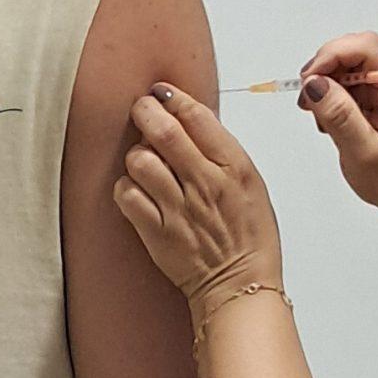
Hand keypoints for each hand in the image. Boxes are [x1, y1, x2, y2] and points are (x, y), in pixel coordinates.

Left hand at [114, 86, 285, 318]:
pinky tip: (137, 190)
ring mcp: (178, 209)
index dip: (173, 97)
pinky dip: (126, 188)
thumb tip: (189, 119)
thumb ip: (221, 150)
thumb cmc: (248, 234)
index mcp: (234, 167)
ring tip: (144, 160)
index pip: (197, 115)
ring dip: (136, 154)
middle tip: (142, 111)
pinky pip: (127, 196)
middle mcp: (205, 184)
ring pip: (140, 160)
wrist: (241, 284)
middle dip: (145, 111)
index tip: (162, 93)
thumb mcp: (251, 183)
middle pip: (162, 130)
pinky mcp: (157, 232)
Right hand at [297, 32, 377, 217]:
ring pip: (346, 61)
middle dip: (324, 72)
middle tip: (309, 103)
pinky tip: (333, 118)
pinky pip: (348, 75)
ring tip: (324, 119)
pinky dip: (332, 93)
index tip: (308, 82)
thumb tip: (315, 84)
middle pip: (353, 49)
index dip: (330, 57)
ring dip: (326, 85)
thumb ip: (340, 116)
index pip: (365, 47)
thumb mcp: (364, 153)